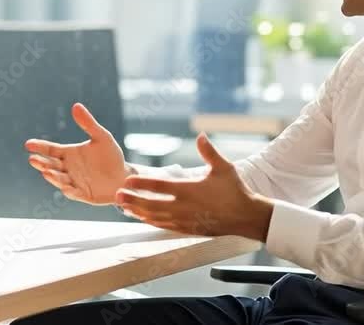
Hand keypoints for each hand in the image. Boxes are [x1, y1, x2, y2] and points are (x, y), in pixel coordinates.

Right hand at [25, 103, 129, 204]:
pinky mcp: (83, 194)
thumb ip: (88, 123)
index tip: (28, 144)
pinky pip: (74, 193)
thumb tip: (76, 105)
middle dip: (41, 163)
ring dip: (52, 176)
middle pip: (51, 165)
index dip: (40, 147)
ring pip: (59, 179)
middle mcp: (67, 168)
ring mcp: (74, 182)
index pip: (51, 149)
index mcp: (68, 153)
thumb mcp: (102, 137)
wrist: (123, 177)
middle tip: (32, 159)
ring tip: (46, 172)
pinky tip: (65, 187)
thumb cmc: (111, 156)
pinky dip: (69, 191)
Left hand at [116, 134, 273, 240]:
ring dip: (138, 212)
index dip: (142, 184)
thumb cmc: (235, 190)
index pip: (160, 186)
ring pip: (156, 217)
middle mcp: (185, 207)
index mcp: (191, 190)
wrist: (247, 217)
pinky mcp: (188, 229)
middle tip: (116, 196)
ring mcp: (185, 220)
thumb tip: (201, 135)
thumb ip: (209, 152)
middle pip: (152, 205)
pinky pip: (164, 226)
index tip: (127, 181)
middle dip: (133, 200)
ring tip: (123, 207)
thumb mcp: (224, 168)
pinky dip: (150, 221)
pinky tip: (141, 218)